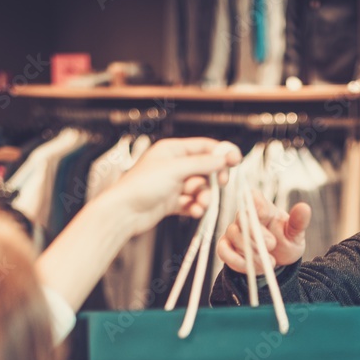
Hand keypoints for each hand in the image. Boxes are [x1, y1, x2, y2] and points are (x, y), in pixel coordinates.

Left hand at [106, 136, 242, 236]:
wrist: (124, 212)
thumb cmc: (140, 186)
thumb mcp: (175, 169)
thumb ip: (202, 163)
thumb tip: (222, 158)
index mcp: (172, 150)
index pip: (204, 147)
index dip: (221, 153)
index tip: (235, 160)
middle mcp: (174, 166)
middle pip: (205, 169)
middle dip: (213, 179)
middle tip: (221, 184)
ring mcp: (173, 184)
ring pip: (200, 188)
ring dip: (204, 197)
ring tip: (199, 204)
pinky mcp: (172, 202)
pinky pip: (192, 202)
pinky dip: (195, 207)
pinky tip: (192, 211)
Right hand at [216, 190, 310, 274]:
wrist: (279, 262)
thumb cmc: (286, 242)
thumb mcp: (295, 234)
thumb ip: (298, 222)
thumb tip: (304, 208)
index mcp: (263, 209)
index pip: (253, 196)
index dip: (256, 204)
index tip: (265, 216)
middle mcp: (246, 217)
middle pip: (242, 217)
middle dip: (256, 233)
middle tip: (271, 245)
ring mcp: (234, 232)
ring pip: (233, 235)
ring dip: (251, 251)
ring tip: (269, 262)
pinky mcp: (227, 247)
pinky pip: (223, 251)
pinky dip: (237, 261)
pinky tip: (252, 269)